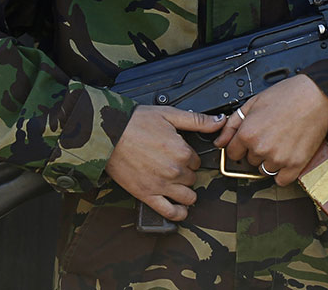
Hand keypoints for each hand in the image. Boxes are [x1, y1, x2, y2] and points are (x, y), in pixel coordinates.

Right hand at [105, 105, 224, 221]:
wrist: (108, 134)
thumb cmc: (135, 123)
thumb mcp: (169, 114)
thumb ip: (197, 120)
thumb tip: (220, 121)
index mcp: (181, 151)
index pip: (197, 160)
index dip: (189, 156)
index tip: (180, 153)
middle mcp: (174, 171)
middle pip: (192, 177)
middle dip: (186, 172)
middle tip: (173, 164)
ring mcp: (161, 185)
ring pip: (188, 196)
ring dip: (186, 192)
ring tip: (178, 184)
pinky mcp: (147, 195)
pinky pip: (169, 212)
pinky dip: (178, 213)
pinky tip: (180, 209)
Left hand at [214, 75, 327, 186]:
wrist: (317, 97)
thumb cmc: (288, 95)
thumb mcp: (253, 103)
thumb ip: (232, 124)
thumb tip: (220, 141)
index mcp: (248, 133)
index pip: (232, 153)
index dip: (241, 145)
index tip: (250, 140)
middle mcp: (261, 149)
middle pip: (250, 161)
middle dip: (257, 151)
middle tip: (271, 135)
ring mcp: (278, 159)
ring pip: (265, 170)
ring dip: (270, 161)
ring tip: (281, 142)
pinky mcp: (295, 165)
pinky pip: (281, 180)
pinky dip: (284, 172)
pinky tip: (288, 156)